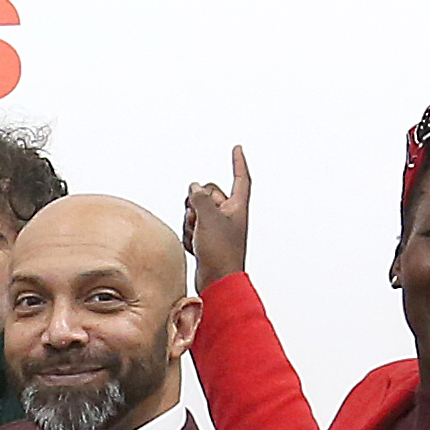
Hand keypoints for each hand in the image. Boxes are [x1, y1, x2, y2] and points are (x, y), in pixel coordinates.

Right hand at [181, 145, 251, 291]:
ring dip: (191, 221)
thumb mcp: (209, 218)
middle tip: (198, 216)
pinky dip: (189, 234)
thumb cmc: (220, 252)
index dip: (238, 163)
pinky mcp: (207, 240)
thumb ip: (200, 198)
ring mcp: (218, 228)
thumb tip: (195, 188)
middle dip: (197, 202)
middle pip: (209, 194)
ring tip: (197, 236)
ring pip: (197, 211)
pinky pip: (192, 228)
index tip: (237, 149)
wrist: (217, 281)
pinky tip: (194, 246)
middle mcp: (229, 215)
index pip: (240, 178)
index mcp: (238, 207)